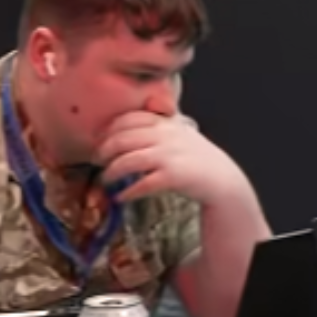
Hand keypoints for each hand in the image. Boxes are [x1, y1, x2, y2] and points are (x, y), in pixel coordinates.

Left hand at [96, 111, 250, 204]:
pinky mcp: (173, 176)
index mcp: (166, 123)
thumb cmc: (197, 157)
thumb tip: (125, 126)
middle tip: (96, 160)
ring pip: (128, 161)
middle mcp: (166, 135)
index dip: (109, 129)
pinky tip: (121, 197)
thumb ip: (158, 126)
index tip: (98, 141)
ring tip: (105, 180)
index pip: (129, 118)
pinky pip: (142, 183)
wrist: (221, 179)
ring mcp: (169, 155)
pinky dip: (128, 191)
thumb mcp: (180, 133)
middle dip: (104, 151)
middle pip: (123, 139)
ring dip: (111, 172)